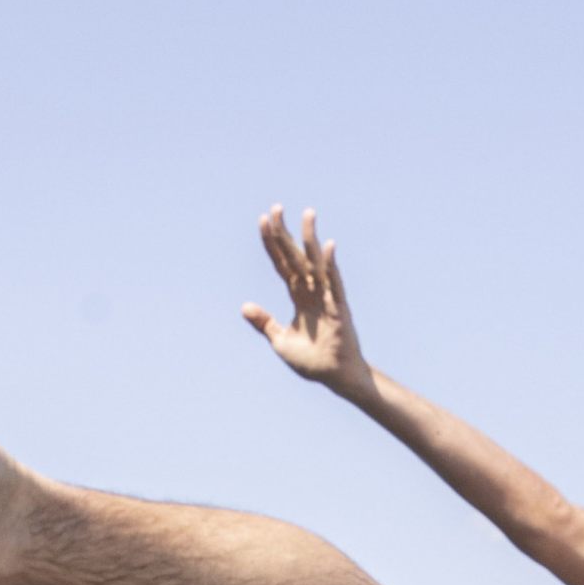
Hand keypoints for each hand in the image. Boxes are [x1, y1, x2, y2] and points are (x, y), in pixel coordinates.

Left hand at [244, 206, 372, 396]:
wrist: (334, 377)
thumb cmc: (311, 361)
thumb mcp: (279, 340)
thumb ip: (264, 322)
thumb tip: (244, 307)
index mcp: (297, 297)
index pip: (282, 264)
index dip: (272, 244)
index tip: (263, 221)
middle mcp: (311, 291)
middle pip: (295, 256)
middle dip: (285, 233)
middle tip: (276, 207)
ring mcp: (326, 296)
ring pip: (316, 262)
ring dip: (311, 239)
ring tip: (307, 214)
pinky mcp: (338, 307)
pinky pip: (334, 283)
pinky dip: (331, 266)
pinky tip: (327, 247)